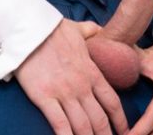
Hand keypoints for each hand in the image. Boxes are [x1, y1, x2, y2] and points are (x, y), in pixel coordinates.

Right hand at [14, 19, 128, 134]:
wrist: (28, 27)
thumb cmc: (52, 28)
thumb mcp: (79, 29)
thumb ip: (92, 32)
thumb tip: (100, 30)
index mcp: (92, 71)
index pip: (112, 102)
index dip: (120, 120)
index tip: (124, 131)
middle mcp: (82, 86)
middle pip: (100, 120)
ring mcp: (63, 93)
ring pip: (83, 126)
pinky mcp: (44, 97)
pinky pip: (59, 124)